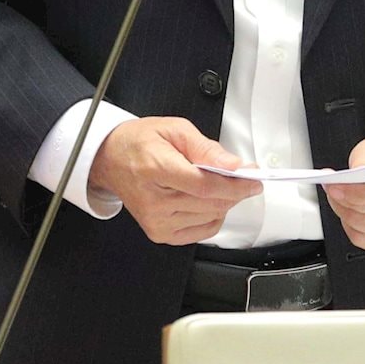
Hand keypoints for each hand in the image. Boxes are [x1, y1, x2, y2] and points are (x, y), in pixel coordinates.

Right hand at [89, 115, 260, 245]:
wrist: (110, 160)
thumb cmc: (139, 143)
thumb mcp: (175, 130)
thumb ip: (206, 148)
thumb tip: (233, 165)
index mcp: (155, 169)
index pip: (204, 186)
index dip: (235, 184)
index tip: (253, 178)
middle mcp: (154, 201)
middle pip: (211, 203)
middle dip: (235, 190)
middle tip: (243, 176)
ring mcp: (156, 221)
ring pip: (211, 217)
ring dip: (223, 201)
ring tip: (213, 182)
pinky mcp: (160, 234)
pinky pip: (203, 230)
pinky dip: (213, 215)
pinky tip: (206, 200)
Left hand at [321, 134, 364, 254]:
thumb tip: (356, 173)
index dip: (360, 190)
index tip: (337, 185)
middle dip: (345, 198)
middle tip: (330, 187)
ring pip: (364, 225)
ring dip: (343, 210)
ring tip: (336, 196)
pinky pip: (361, 239)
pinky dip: (347, 225)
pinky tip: (347, 210)